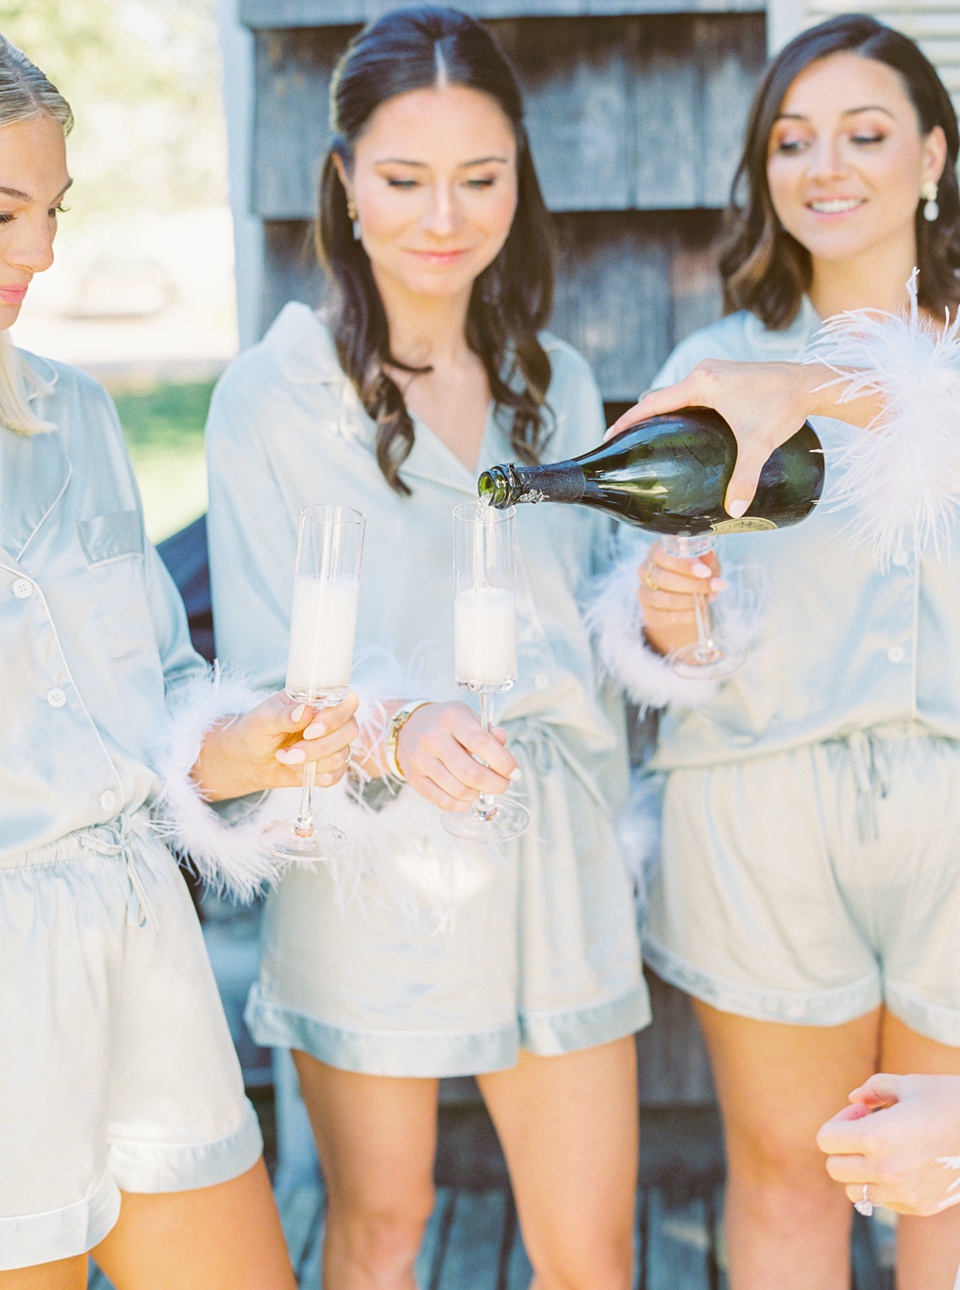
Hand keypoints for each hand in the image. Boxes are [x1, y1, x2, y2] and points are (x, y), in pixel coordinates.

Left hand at [191, 691, 359, 800]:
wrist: (250, 758)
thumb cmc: (257, 730)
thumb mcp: (263, 719)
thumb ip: (283, 715)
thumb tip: (304, 711)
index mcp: (321, 700)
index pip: (348, 702)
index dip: (334, 718)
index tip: (309, 731)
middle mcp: (334, 720)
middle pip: (350, 731)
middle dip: (319, 747)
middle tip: (291, 751)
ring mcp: (335, 744)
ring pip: (342, 755)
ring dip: (311, 762)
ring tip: (286, 757)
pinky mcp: (332, 766)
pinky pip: (336, 775)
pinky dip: (314, 776)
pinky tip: (296, 769)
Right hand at [395, 700, 520, 811]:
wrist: (407, 726)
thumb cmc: (445, 723)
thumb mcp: (467, 716)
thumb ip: (488, 732)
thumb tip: (503, 742)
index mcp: (452, 718)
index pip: (481, 742)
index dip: (503, 762)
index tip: (514, 772)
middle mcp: (433, 738)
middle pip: (471, 772)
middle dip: (495, 784)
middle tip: (503, 785)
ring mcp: (421, 759)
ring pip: (458, 790)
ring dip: (477, 794)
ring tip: (481, 788)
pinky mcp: (413, 777)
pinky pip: (442, 801)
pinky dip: (460, 805)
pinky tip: (467, 798)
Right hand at [609, 358, 879, 517]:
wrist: (812, 383)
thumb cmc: (784, 407)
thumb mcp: (759, 445)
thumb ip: (744, 479)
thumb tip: (733, 512)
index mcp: (702, 383)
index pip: (652, 403)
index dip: (628, 421)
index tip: (610, 438)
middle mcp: (703, 371)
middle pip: (660, 397)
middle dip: (642, 420)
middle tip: (630, 446)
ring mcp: (714, 370)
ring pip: (677, 393)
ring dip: (662, 413)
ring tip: (652, 440)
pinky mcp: (725, 374)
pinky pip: (691, 391)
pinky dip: (680, 407)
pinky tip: (683, 428)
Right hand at [638, 542, 726, 656]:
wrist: (684, 599)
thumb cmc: (694, 574)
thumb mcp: (703, 562)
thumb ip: (705, 559)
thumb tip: (709, 554)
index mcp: (656, 551)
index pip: (663, 556)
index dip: (684, 565)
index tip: (706, 572)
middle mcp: (645, 570)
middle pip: (662, 578)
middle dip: (692, 584)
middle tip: (714, 587)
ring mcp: (644, 592)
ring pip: (664, 599)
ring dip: (690, 601)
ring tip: (708, 599)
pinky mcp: (648, 612)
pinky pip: (665, 616)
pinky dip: (685, 615)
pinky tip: (698, 612)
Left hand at [817, 1074, 959, 1215]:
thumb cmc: (950, 1101)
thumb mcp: (909, 1084)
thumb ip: (873, 1089)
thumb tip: (854, 1100)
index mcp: (876, 1136)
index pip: (826, 1140)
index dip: (839, 1122)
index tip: (863, 1112)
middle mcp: (885, 1170)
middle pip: (835, 1168)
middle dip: (844, 1148)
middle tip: (869, 1130)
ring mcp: (903, 1193)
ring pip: (856, 1190)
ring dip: (861, 1170)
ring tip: (886, 1149)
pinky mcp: (920, 1206)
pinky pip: (884, 1201)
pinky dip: (885, 1185)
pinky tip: (906, 1163)